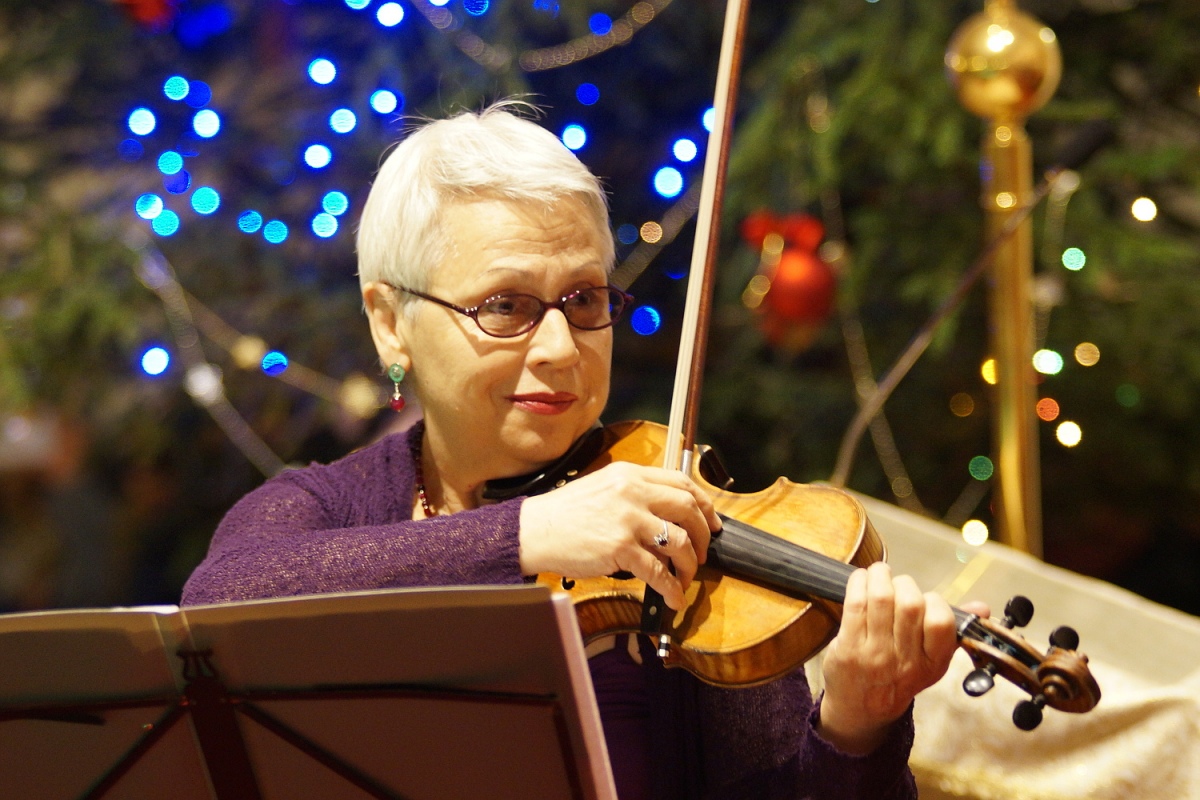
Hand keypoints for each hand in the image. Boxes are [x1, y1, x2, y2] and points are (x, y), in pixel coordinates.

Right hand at [518, 461, 720, 609]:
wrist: (534, 531)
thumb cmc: (564, 514)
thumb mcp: (603, 488)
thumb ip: (634, 493)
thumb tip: (667, 515)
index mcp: (630, 475)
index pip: (682, 482)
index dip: (705, 504)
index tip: (711, 521)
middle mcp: (633, 492)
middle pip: (688, 509)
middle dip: (703, 535)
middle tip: (702, 552)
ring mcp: (628, 520)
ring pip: (680, 542)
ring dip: (689, 565)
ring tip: (685, 577)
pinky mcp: (620, 548)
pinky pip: (659, 572)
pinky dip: (671, 588)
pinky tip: (673, 598)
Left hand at [817, 562, 985, 754]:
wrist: (863, 708)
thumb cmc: (899, 676)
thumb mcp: (932, 661)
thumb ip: (953, 632)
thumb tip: (982, 607)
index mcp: (933, 663)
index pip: (941, 623)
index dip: (934, 601)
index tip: (925, 597)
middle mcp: (905, 661)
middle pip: (910, 604)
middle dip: (904, 584)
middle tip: (897, 583)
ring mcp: (875, 655)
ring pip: (881, 599)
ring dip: (879, 576)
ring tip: (879, 572)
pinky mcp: (848, 648)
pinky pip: (855, 604)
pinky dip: (858, 583)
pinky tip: (861, 579)